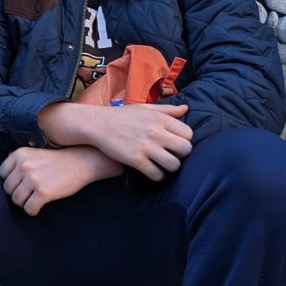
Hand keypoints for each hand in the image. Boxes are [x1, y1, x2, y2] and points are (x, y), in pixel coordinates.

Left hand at [0, 145, 122, 214]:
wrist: (79, 162)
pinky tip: (39, 207)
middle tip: (28, 194)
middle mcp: (24, 165)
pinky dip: (33, 210)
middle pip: (8, 188)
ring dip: (24, 203)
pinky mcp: (43, 192)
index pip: (2, 174)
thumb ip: (18, 161)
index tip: (21, 183)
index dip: (11, 181)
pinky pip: (29, 208)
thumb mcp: (33, 153)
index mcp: (19, 154)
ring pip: (16, 200)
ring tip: (33, 200)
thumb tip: (4, 177)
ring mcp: (33, 179)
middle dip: (17, 193)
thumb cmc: (55, 160)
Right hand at [38, 101, 192, 180]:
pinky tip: (153, 172)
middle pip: (185, 149)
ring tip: (164, 166)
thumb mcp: (145, 108)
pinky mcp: (135, 160)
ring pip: (173, 164)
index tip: (176, 144)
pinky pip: (156, 174)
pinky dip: (157, 176)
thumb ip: (167, 109)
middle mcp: (155, 132)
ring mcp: (146, 146)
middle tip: (173, 156)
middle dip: (181, 155)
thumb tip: (186, 109)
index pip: (188, 133)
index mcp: (159, 118)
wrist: (98, 125)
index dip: (185, 140)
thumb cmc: (122, 116)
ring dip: (170, 168)